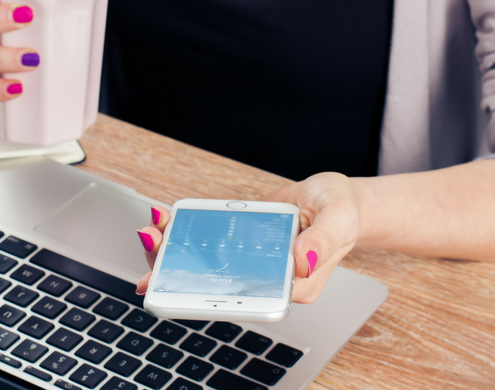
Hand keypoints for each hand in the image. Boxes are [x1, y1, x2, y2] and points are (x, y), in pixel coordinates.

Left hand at [135, 173, 361, 303]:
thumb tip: (302, 260)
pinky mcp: (242, 244)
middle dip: (177, 268)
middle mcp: (268, 279)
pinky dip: (189, 233)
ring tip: (153, 229)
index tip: (177, 282)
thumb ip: (322, 240)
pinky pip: (211, 243)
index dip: (207, 294)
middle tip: (153, 242)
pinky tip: (169, 221)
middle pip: (216, 283)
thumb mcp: (338, 218)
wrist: (336, 197)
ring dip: (176, 249)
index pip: (245, 297)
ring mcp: (253, 262)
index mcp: (292, 286)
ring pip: (208, 264)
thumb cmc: (341, 210)